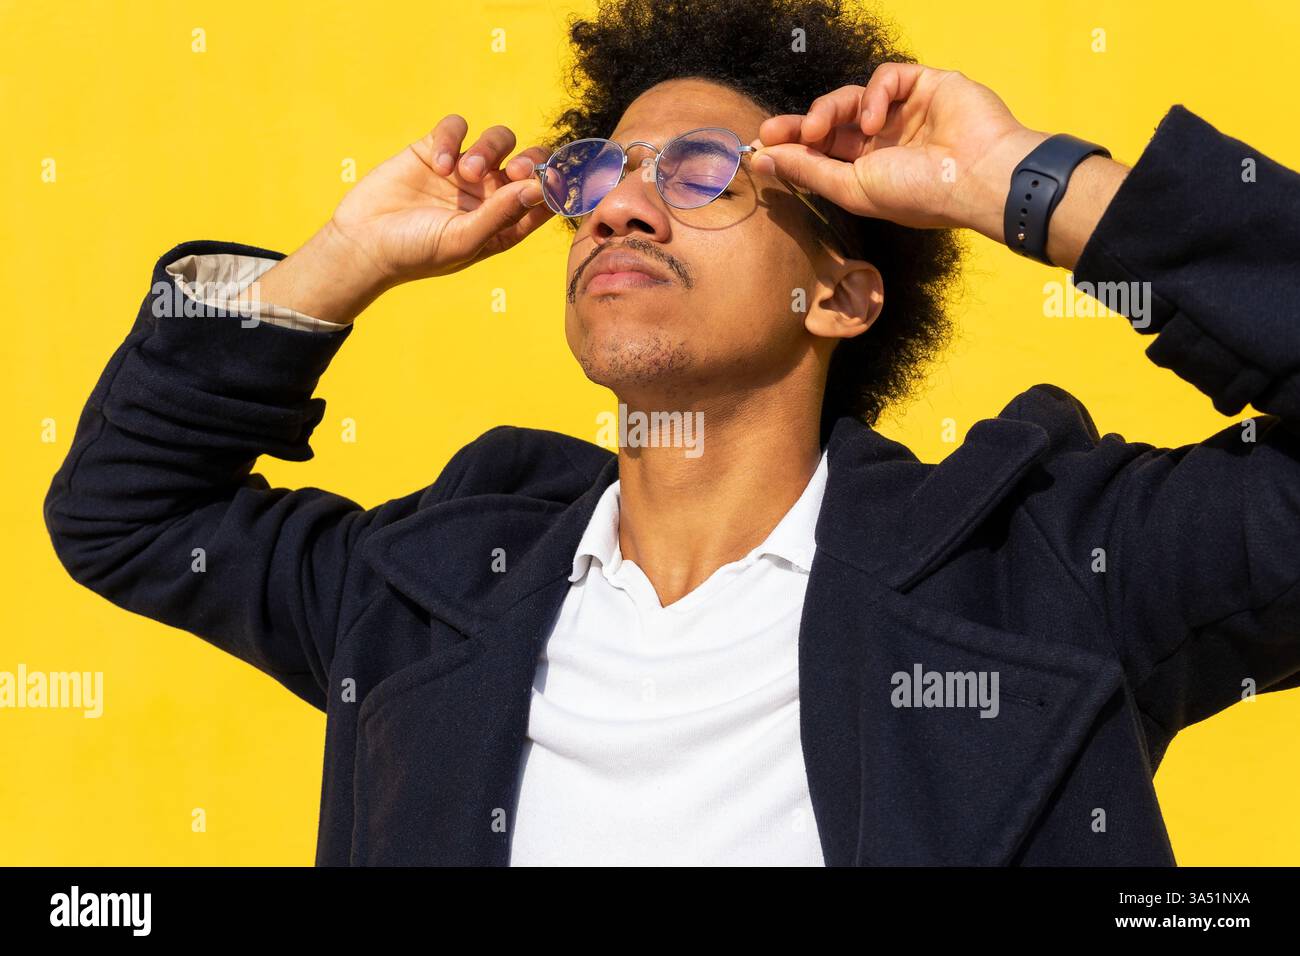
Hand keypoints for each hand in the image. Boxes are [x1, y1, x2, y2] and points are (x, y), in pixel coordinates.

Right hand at [329, 114, 553, 284]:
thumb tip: (538, 187)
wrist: (363, 242)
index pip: (544, 198)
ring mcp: (464, 171)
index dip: (556, 185)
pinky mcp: (436, 150)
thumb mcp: (463, 240)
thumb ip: (501, 214)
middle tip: (514, 170)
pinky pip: (457, 128)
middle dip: (531, 160)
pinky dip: (453, 139)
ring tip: (463, 173)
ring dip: (487, 150)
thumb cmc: (416, 253)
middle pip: (529, 162)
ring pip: (498, 140)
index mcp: (504, 223)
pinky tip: (439, 164)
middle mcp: (490, 195)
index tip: (556, 179)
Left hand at [750, 63, 1048, 241]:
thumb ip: (808, 172)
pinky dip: (871, 95)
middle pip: (832, 124)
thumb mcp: (853, 189)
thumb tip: (763, 163)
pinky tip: (873, 121)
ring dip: (828, 110)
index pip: (824, 153)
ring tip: (817, 130)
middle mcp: (887, 143)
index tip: (762, 147)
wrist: (978, 176)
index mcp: (871, 171)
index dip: (792, 148)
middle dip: (800, 125)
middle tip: (772, 130)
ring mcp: (906, 113)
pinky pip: (886, 77)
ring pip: (852, 98)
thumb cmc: (920, 194)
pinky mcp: (926, 85)